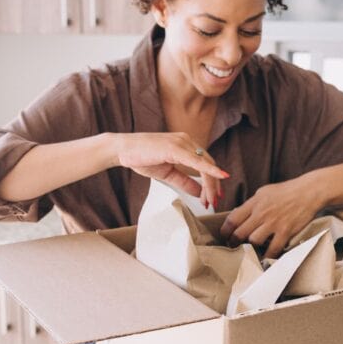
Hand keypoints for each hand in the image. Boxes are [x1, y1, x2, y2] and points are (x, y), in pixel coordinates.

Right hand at [114, 132, 228, 208]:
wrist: (122, 149)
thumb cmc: (141, 157)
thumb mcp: (167, 174)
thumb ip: (184, 181)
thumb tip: (199, 192)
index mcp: (185, 145)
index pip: (205, 164)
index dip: (212, 181)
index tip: (213, 198)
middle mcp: (187, 141)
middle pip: (209, 164)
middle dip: (214, 186)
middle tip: (214, 203)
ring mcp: (182, 142)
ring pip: (205, 164)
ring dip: (211, 184)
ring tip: (210, 200)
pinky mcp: (175, 147)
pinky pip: (197, 160)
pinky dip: (210, 169)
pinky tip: (220, 176)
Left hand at [219, 177, 322, 258]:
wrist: (308, 192)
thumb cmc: (286, 191)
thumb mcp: (263, 192)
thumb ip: (251, 205)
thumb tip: (239, 216)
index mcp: (254, 202)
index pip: (232, 219)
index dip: (225, 231)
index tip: (224, 237)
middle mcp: (261, 213)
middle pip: (240, 233)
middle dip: (234, 243)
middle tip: (234, 247)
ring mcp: (273, 223)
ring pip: (253, 241)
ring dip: (251, 248)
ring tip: (250, 250)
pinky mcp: (285, 231)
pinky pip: (273, 249)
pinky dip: (268, 256)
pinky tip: (265, 258)